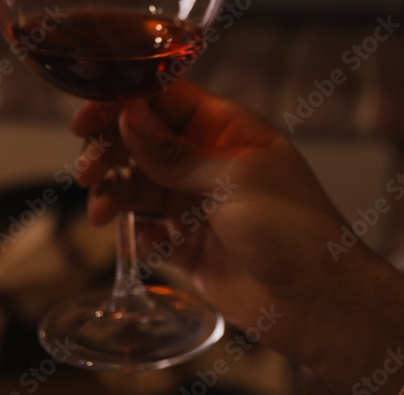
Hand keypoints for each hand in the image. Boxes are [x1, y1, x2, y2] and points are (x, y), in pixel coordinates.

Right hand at [72, 82, 403, 392]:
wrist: (319, 303)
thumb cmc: (293, 228)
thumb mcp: (232, 179)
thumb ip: (173, 152)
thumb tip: (127, 117)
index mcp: (226, 130)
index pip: (163, 101)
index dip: (122, 105)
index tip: (85, 120)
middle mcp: (208, 162)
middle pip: (142, 141)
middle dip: (110, 151)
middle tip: (87, 171)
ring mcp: (197, 204)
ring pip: (139, 185)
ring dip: (114, 192)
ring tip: (102, 211)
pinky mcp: (190, 245)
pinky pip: (148, 230)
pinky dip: (136, 232)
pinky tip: (144, 240)